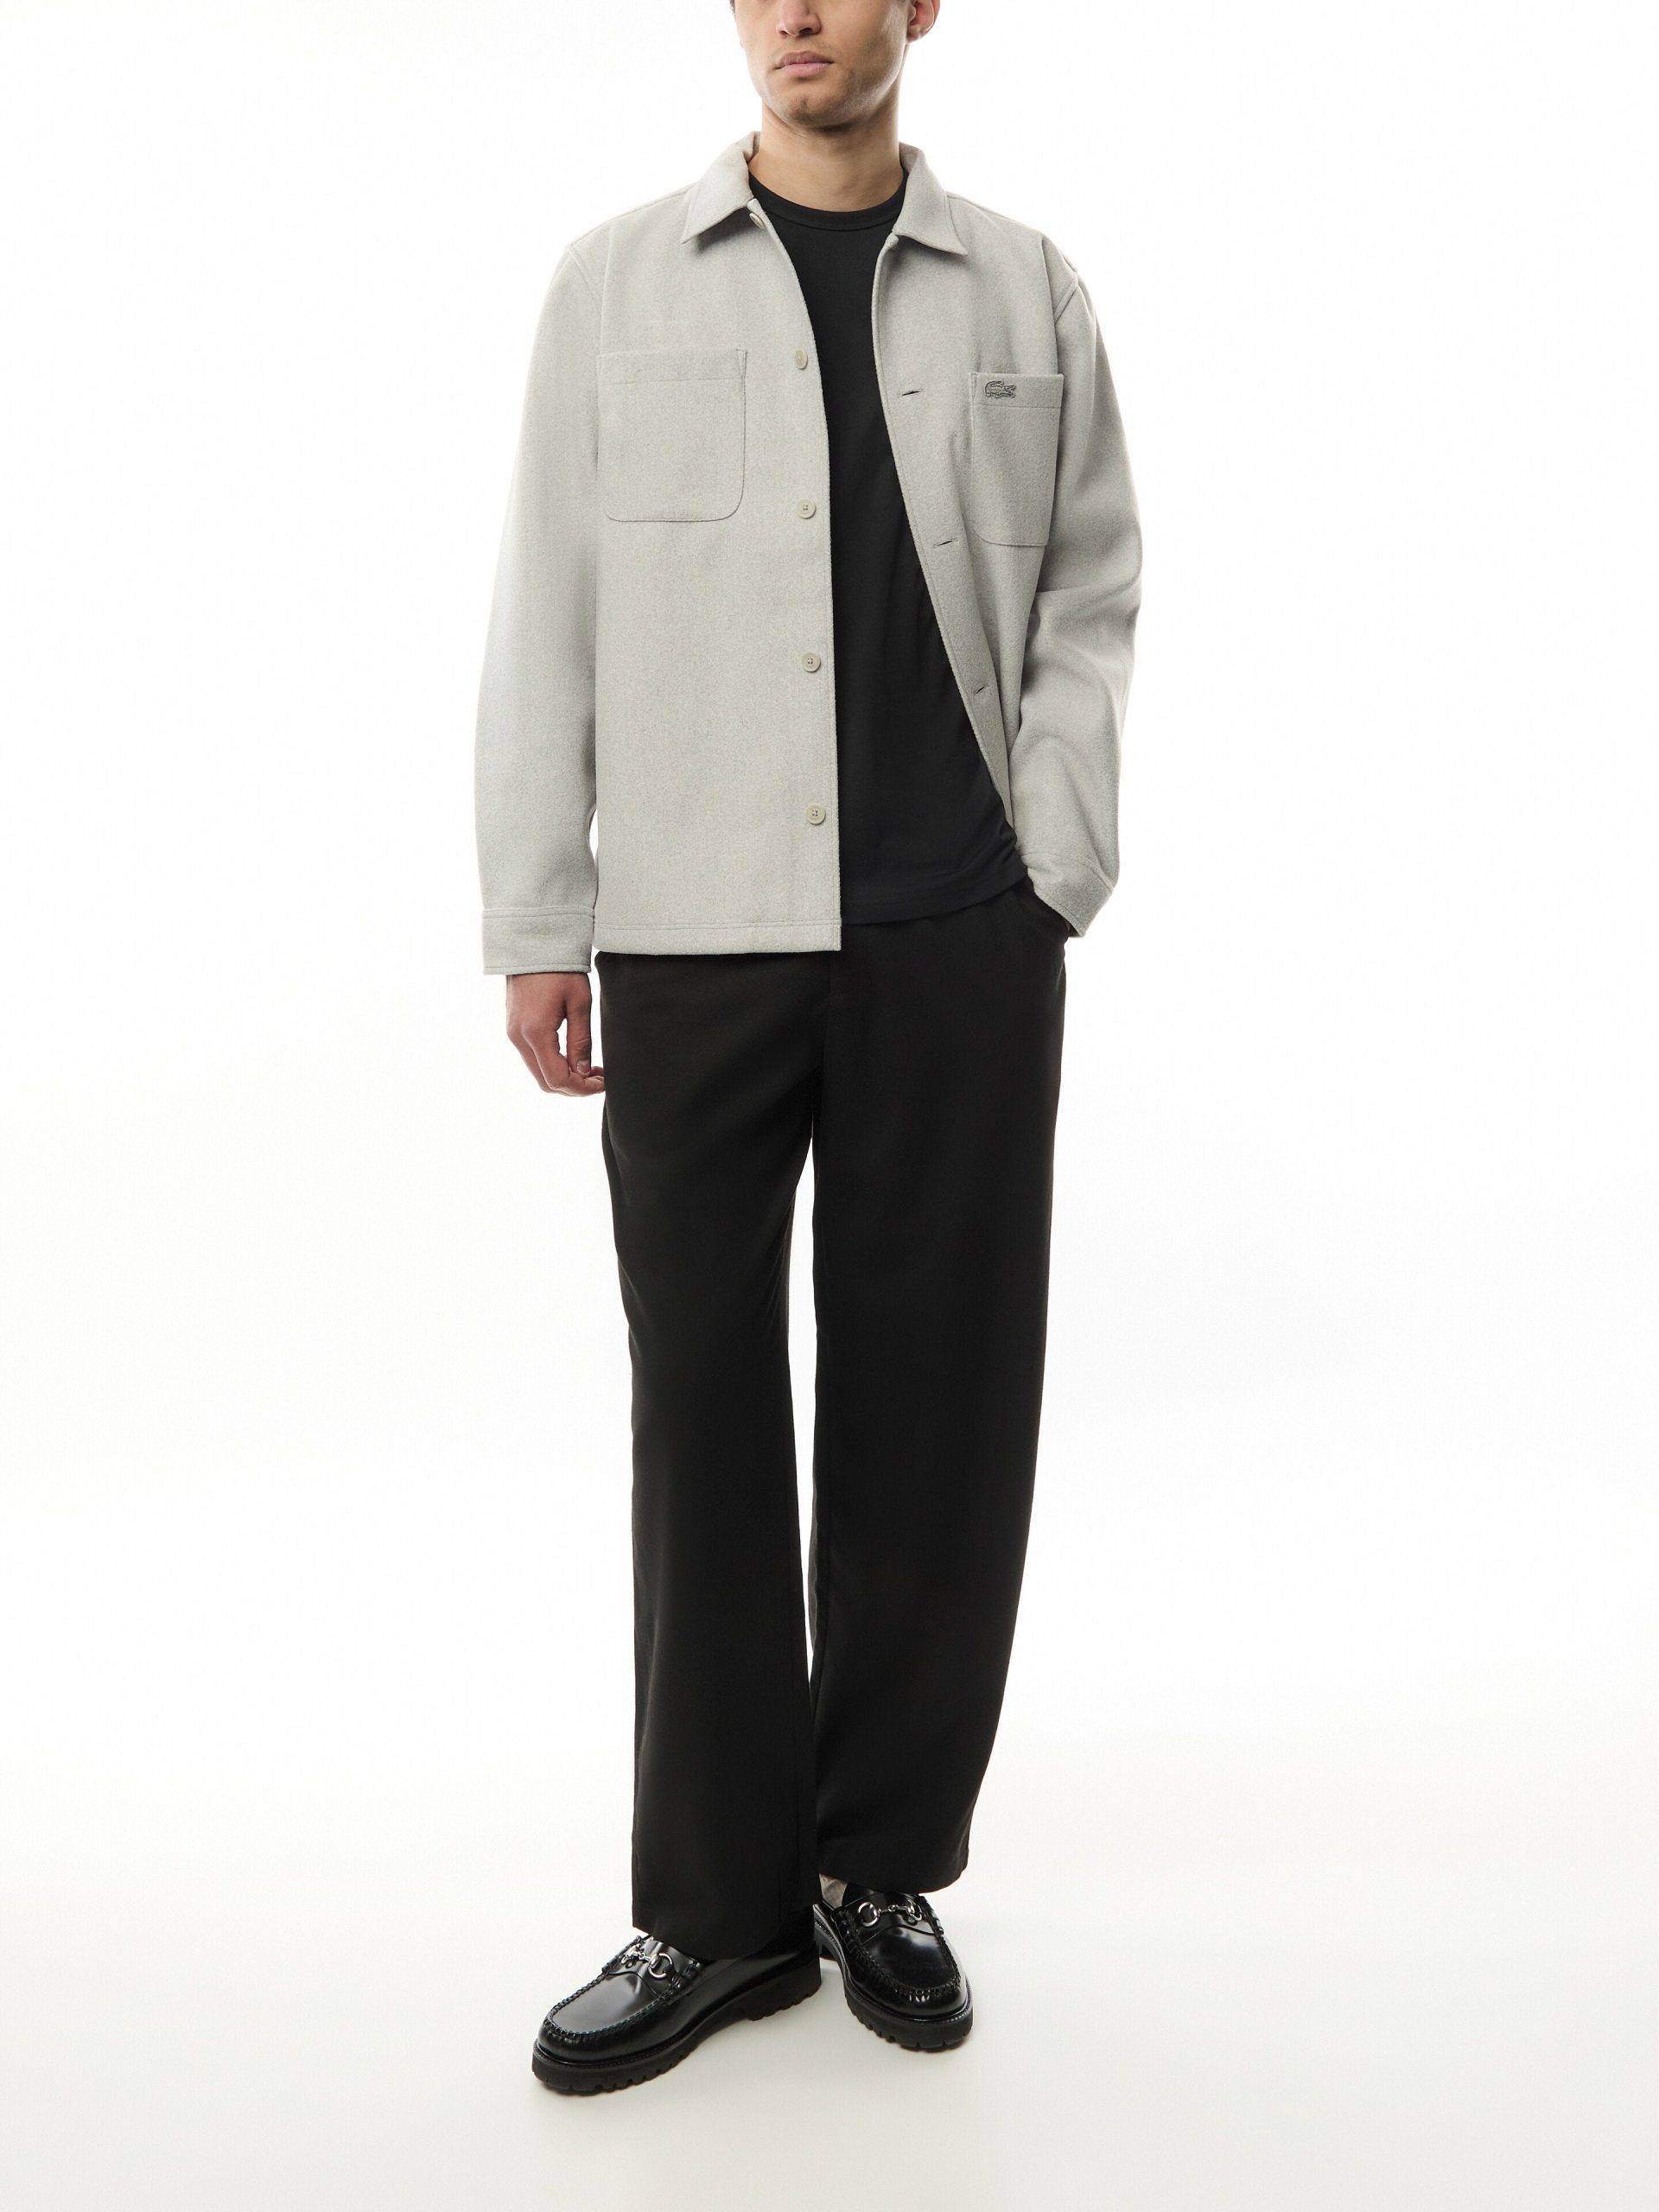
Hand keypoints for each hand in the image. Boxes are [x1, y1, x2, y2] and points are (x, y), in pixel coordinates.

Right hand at [505, 972, 603, 1096]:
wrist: (532, 944)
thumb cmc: (560, 968)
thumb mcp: (579, 1003)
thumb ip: (581, 1041)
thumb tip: (582, 1072)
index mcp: (536, 1033)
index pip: (557, 1079)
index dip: (582, 1089)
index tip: (602, 1083)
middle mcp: (518, 1038)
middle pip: (545, 1082)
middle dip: (574, 1087)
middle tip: (598, 1078)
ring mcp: (513, 1033)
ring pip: (538, 1072)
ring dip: (564, 1077)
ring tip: (589, 1068)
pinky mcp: (513, 1028)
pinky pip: (532, 1058)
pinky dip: (552, 1065)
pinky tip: (571, 1057)